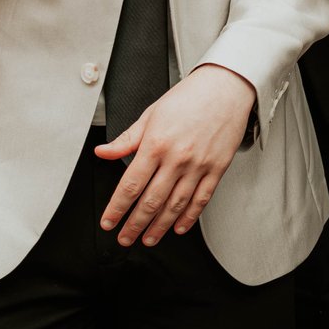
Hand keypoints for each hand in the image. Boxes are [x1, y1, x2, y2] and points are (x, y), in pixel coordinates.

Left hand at [94, 64, 254, 245]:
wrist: (225, 88)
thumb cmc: (188, 98)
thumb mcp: (150, 115)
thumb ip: (126, 140)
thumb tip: (102, 153)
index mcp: (155, 144)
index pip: (130, 185)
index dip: (117, 208)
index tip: (109, 222)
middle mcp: (176, 158)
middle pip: (151, 201)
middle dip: (134, 224)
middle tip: (125, 238)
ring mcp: (198, 165)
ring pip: (175, 205)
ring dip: (159, 226)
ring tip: (148, 239)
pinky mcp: (217, 168)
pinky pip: (201, 199)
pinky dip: (189, 216)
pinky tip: (179, 227)